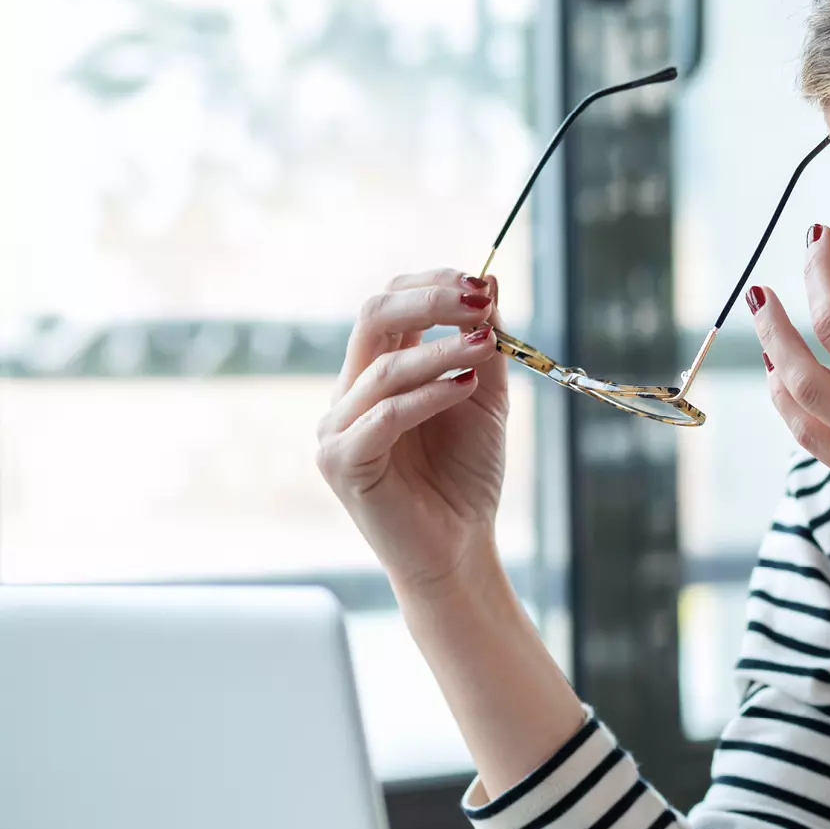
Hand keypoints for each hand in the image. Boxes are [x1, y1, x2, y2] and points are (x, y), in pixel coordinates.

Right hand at [315, 269, 508, 598]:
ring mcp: (338, 427)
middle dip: (429, 300)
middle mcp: (349, 392)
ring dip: (442, 349)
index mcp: (375, 371)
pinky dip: (429, 395)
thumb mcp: (484, 398)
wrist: (458, 547)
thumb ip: (484, 344)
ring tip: (487, 345)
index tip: (481, 282)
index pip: (389, 303)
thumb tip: (491, 281)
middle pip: (373, 316)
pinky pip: (385, 415)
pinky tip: (467, 387)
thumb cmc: (466, 475)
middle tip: (480, 300)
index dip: (432, 285)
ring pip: (384, 366)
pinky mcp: (343, 462)